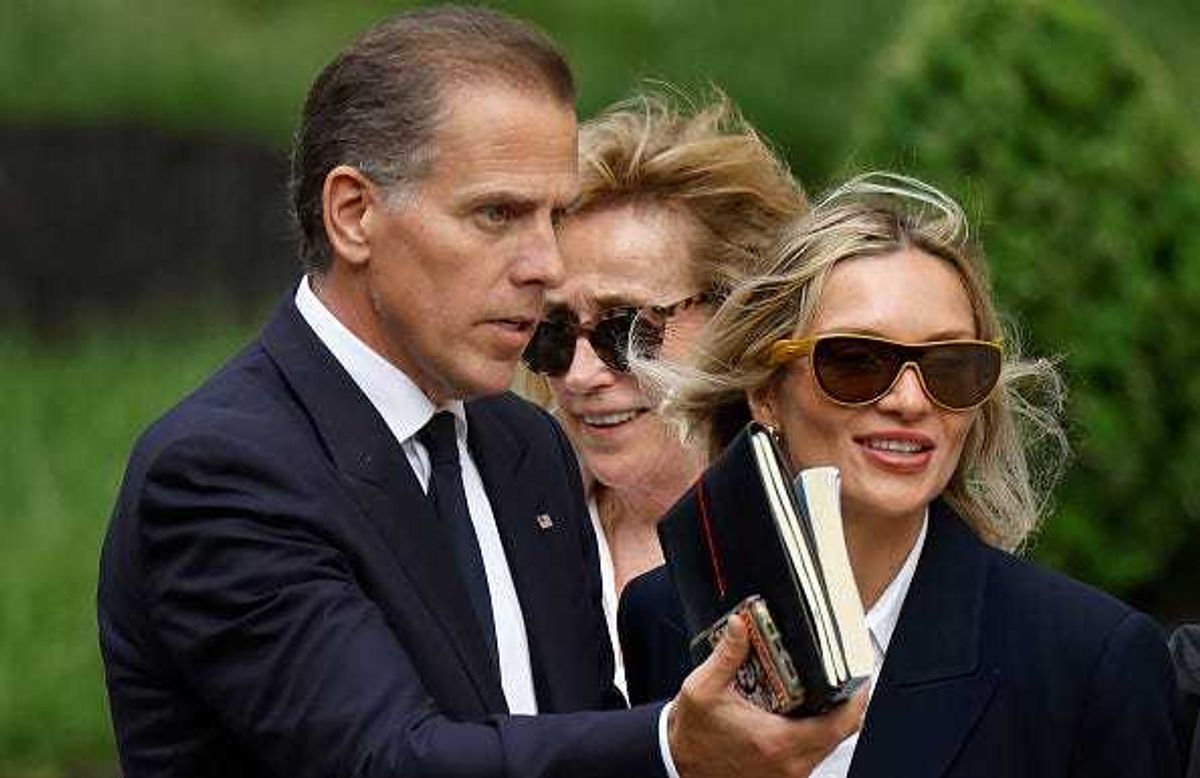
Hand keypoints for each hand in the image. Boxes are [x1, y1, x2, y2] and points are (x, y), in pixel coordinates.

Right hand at [667, 615, 867, 777]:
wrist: (678, 762)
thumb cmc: (692, 731)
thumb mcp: (703, 688)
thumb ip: (727, 655)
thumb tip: (740, 625)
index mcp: (775, 741)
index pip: (838, 724)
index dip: (856, 700)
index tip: (860, 678)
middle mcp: (789, 764)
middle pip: (841, 734)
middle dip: (845, 703)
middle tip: (841, 675)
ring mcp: (788, 774)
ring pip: (828, 745)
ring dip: (829, 718)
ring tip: (818, 688)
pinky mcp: (784, 777)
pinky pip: (813, 754)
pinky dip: (814, 732)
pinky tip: (800, 711)